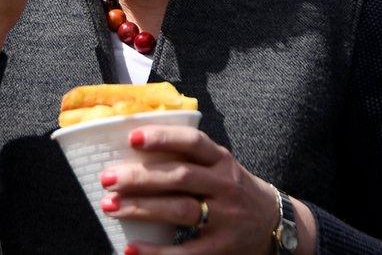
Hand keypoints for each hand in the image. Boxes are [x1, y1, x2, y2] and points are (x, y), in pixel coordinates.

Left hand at [98, 125, 280, 253]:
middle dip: (140, 177)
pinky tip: (131, 248)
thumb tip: (132, 146)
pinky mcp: (219, 248)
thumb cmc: (233, 189)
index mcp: (222, 160)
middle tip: (107, 178)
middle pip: (179, 177)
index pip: (193, 142)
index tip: (131, 137)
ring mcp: (224, 218)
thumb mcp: (220, 165)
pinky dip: (156, 251)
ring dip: (141, 208)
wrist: (274, 224)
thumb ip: (188, 157)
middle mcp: (225, 185)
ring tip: (110, 206)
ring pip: (179, 210)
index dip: (163, 138)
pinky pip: (185, 251)